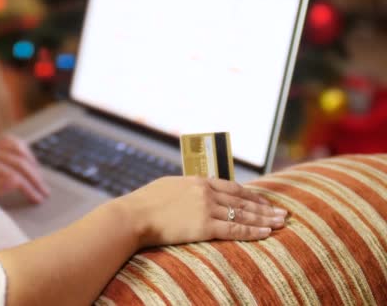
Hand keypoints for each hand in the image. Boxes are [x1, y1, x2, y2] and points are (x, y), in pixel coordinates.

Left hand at [0, 134, 50, 202]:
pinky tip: (30, 162)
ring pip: (19, 149)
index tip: (37, 200)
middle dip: (35, 179)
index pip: (14, 176)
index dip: (29, 188)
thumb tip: (16, 181)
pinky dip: (24, 150)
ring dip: (32, 164)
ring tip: (39, 180)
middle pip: (20, 163)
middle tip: (45, 193)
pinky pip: (12, 141)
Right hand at [117, 176, 287, 247]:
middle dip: (264, 207)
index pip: (232, 187)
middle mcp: (206, 192)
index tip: (263, 200)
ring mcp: (206, 209)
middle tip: (282, 212)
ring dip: (264, 219)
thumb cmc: (144, 203)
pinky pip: (234, 229)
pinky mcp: (204, 226)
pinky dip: (252, 232)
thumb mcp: (167, 187)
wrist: (134, 215)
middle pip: (243, 200)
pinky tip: (266, 233)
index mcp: (198, 181)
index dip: (250, 195)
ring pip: (243, 214)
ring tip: (281, 222)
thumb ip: (184, 189)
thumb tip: (188, 193)